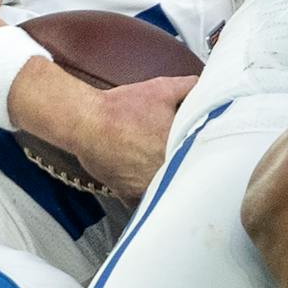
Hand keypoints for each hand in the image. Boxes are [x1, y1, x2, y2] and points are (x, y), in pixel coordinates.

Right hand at [72, 74, 194, 200]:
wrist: (87, 121)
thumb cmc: (121, 108)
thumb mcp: (161, 89)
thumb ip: (187, 88)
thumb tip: (201, 86)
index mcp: (180, 150)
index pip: (201, 158)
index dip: (197, 151)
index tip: (192, 146)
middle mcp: (165, 173)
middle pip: (182, 175)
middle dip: (180, 165)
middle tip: (171, 153)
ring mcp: (146, 187)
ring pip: (164, 189)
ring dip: (163, 180)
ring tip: (154, 164)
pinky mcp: (127, 193)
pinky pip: (142, 201)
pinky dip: (143, 193)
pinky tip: (141, 178)